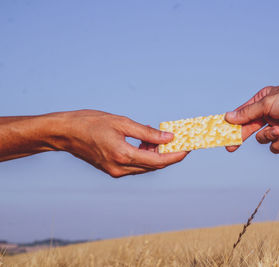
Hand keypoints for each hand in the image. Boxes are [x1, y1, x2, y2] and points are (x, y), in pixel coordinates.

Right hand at [57, 110, 186, 176]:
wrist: (65, 133)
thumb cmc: (91, 123)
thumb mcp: (122, 123)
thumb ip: (147, 133)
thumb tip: (168, 137)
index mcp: (123, 156)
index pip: (158, 162)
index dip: (175, 156)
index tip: (188, 148)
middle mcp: (120, 169)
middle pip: (154, 166)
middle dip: (168, 155)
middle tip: (178, 141)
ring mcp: (115, 171)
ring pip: (145, 167)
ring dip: (155, 155)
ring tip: (158, 138)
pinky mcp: (112, 170)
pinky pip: (135, 166)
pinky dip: (144, 156)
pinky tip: (145, 143)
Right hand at [225, 84, 278, 152]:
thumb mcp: (267, 103)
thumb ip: (247, 113)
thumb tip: (228, 118)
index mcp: (262, 102)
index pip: (242, 114)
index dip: (232, 123)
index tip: (220, 131)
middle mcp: (268, 115)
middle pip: (248, 129)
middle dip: (239, 137)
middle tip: (230, 147)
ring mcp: (277, 128)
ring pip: (261, 139)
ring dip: (267, 136)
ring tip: (277, 131)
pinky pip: (274, 147)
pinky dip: (277, 143)